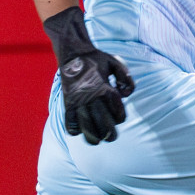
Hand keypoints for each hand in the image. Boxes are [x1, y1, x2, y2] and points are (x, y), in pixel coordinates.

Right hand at [42, 5, 135, 143]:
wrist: (73, 53)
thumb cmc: (97, 60)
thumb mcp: (116, 63)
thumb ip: (126, 78)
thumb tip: (127, 95)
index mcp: (104, 88)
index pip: (116, 111)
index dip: (120, 117)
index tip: (120, 118)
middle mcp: (91, 96)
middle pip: (102, 122)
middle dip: (108, 133)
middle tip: (111, 138)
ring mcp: (77, 100)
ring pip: (85, 125)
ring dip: (92, 136)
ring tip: (96, 141)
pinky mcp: (67, 102)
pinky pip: (69, 120)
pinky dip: (73, 129)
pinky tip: (78, 132)